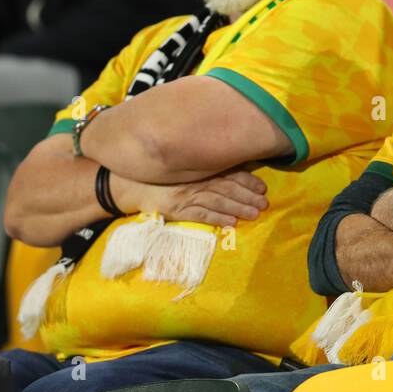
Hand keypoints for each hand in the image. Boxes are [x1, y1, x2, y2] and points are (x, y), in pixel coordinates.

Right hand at [120, 169, 268, 227]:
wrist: (128, 184)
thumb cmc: (158, 175)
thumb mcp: (183, 169)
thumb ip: (204, 170)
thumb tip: (231, 171)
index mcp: (199, 168)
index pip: (229, 172)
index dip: (248, 180)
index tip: (263, 188)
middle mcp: (196, 179)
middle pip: (228, 188)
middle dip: (249, 196)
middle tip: (265, 204)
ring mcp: (187, 194)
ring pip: (219, 201)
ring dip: (239, 208)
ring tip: (255, 215)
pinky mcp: (177, 209)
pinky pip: (201, 215)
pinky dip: (218, 218)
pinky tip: (232, 222)